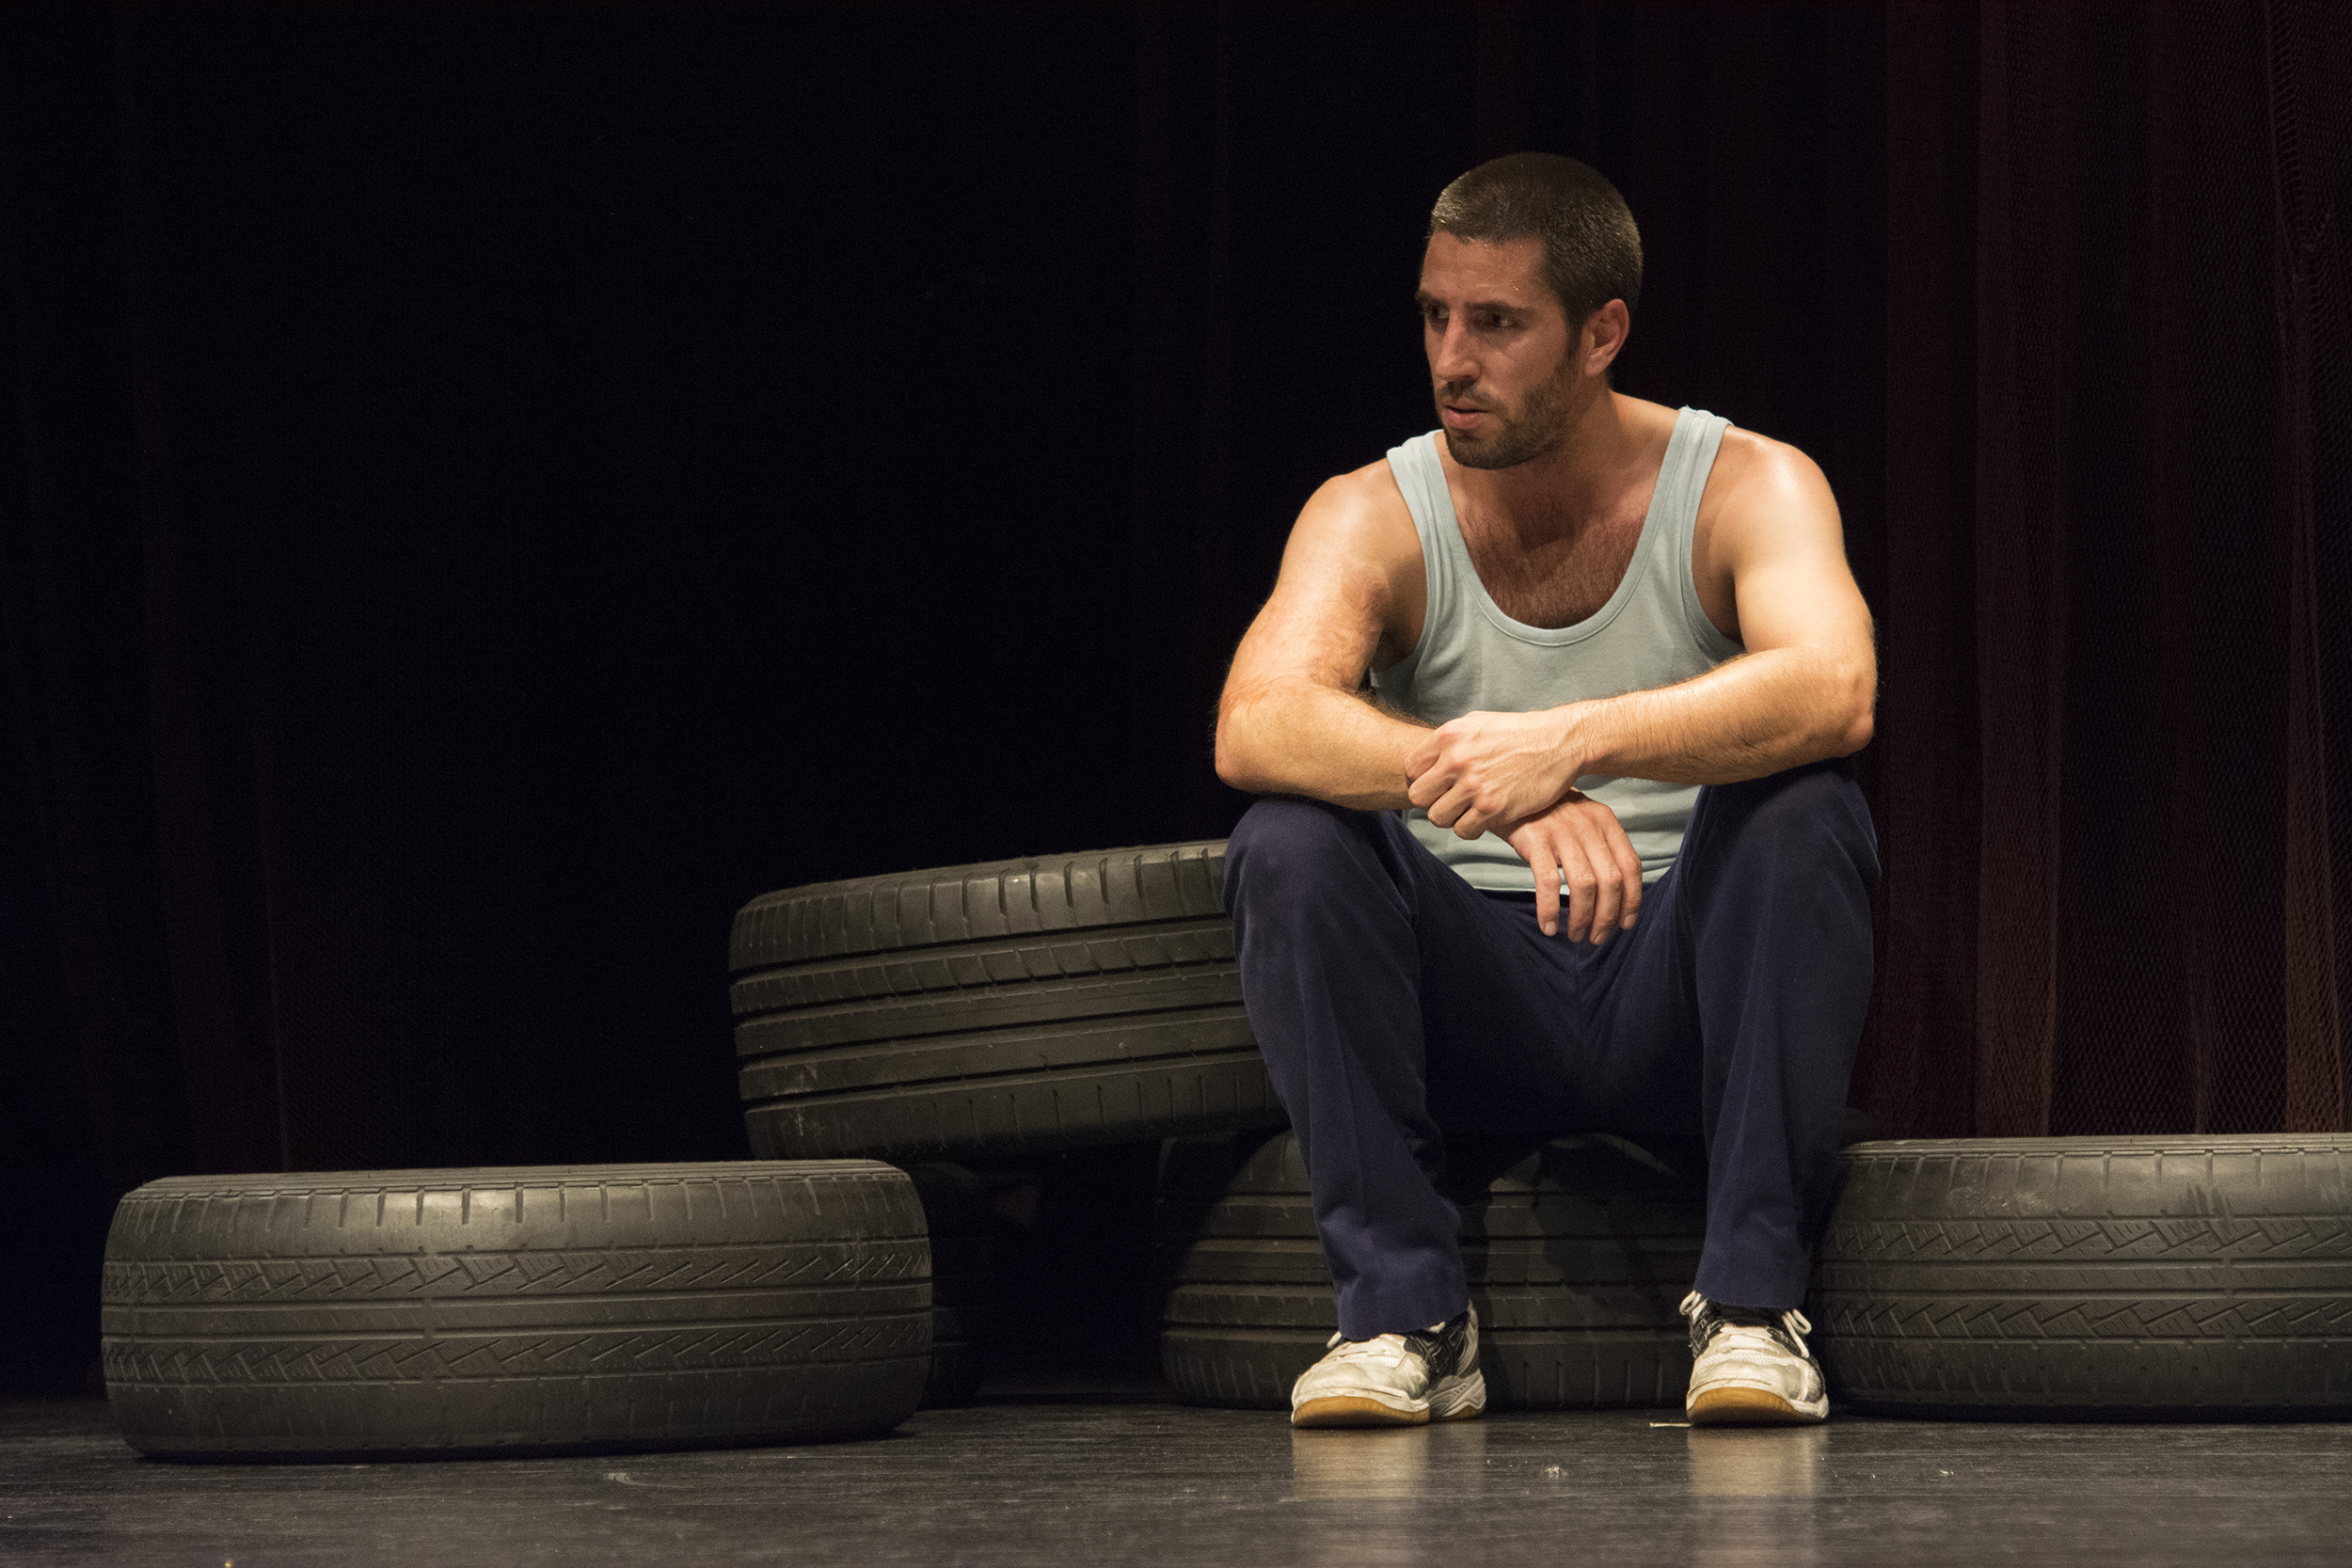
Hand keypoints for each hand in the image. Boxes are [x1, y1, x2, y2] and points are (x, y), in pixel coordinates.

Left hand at [1404, 708, 1581, 837]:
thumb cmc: (1519, 733)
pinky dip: (1471, 828)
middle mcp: (1457, 760)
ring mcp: (1474, 785)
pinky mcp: (1493, 807)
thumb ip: (1450, 741)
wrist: (1559, 742)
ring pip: (1438, 817)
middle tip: (1449, 800)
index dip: (1422, 780)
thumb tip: (1427, 758)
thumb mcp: (1477, 723)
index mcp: (1449, 736)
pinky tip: (1483, 817)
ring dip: (1451, 817)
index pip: (1411, 769)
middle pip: (1418, 797)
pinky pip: (1463, 830)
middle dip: (1432, 801)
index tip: (1438, 785)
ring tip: (1468, 809)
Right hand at [1498, 792, 1644, 943]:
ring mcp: (1562, 832)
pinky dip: (1550, 909)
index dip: (1632, 900)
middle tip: (1597, 937)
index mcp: (1605, 820)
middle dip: (1607, 916)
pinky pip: (1549, 883)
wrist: (1509, 787)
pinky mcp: (1535, 840)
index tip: (1625, 922)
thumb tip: (1614, 893)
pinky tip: (1549, 926)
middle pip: (1611, 881)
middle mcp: (1589, 825)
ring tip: (1575, 934)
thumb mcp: (1581, 819)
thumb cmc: (1546, 812)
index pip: (1631, 866)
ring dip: (1582, 918)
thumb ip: (1600, 846)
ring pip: (1584, 886)